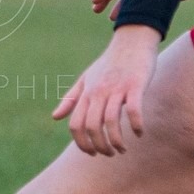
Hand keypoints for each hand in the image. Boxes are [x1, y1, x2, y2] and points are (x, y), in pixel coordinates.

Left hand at [52, 25, 160, 155]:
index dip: (82, 144)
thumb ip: (71, 99)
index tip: (92, 154)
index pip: (75, 125)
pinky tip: (139, 133)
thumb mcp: (86, 79)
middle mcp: (98, 92)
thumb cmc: (109, 63)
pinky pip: (133, 109)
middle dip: (100, 147)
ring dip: (116, 141)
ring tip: (122, 149)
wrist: (131, 40)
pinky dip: (135, 125)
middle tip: (110, 154)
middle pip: (92, 127)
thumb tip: (54, 117)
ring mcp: (117, 89)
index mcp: (86, 93)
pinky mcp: (135, 85)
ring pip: (111, 121)